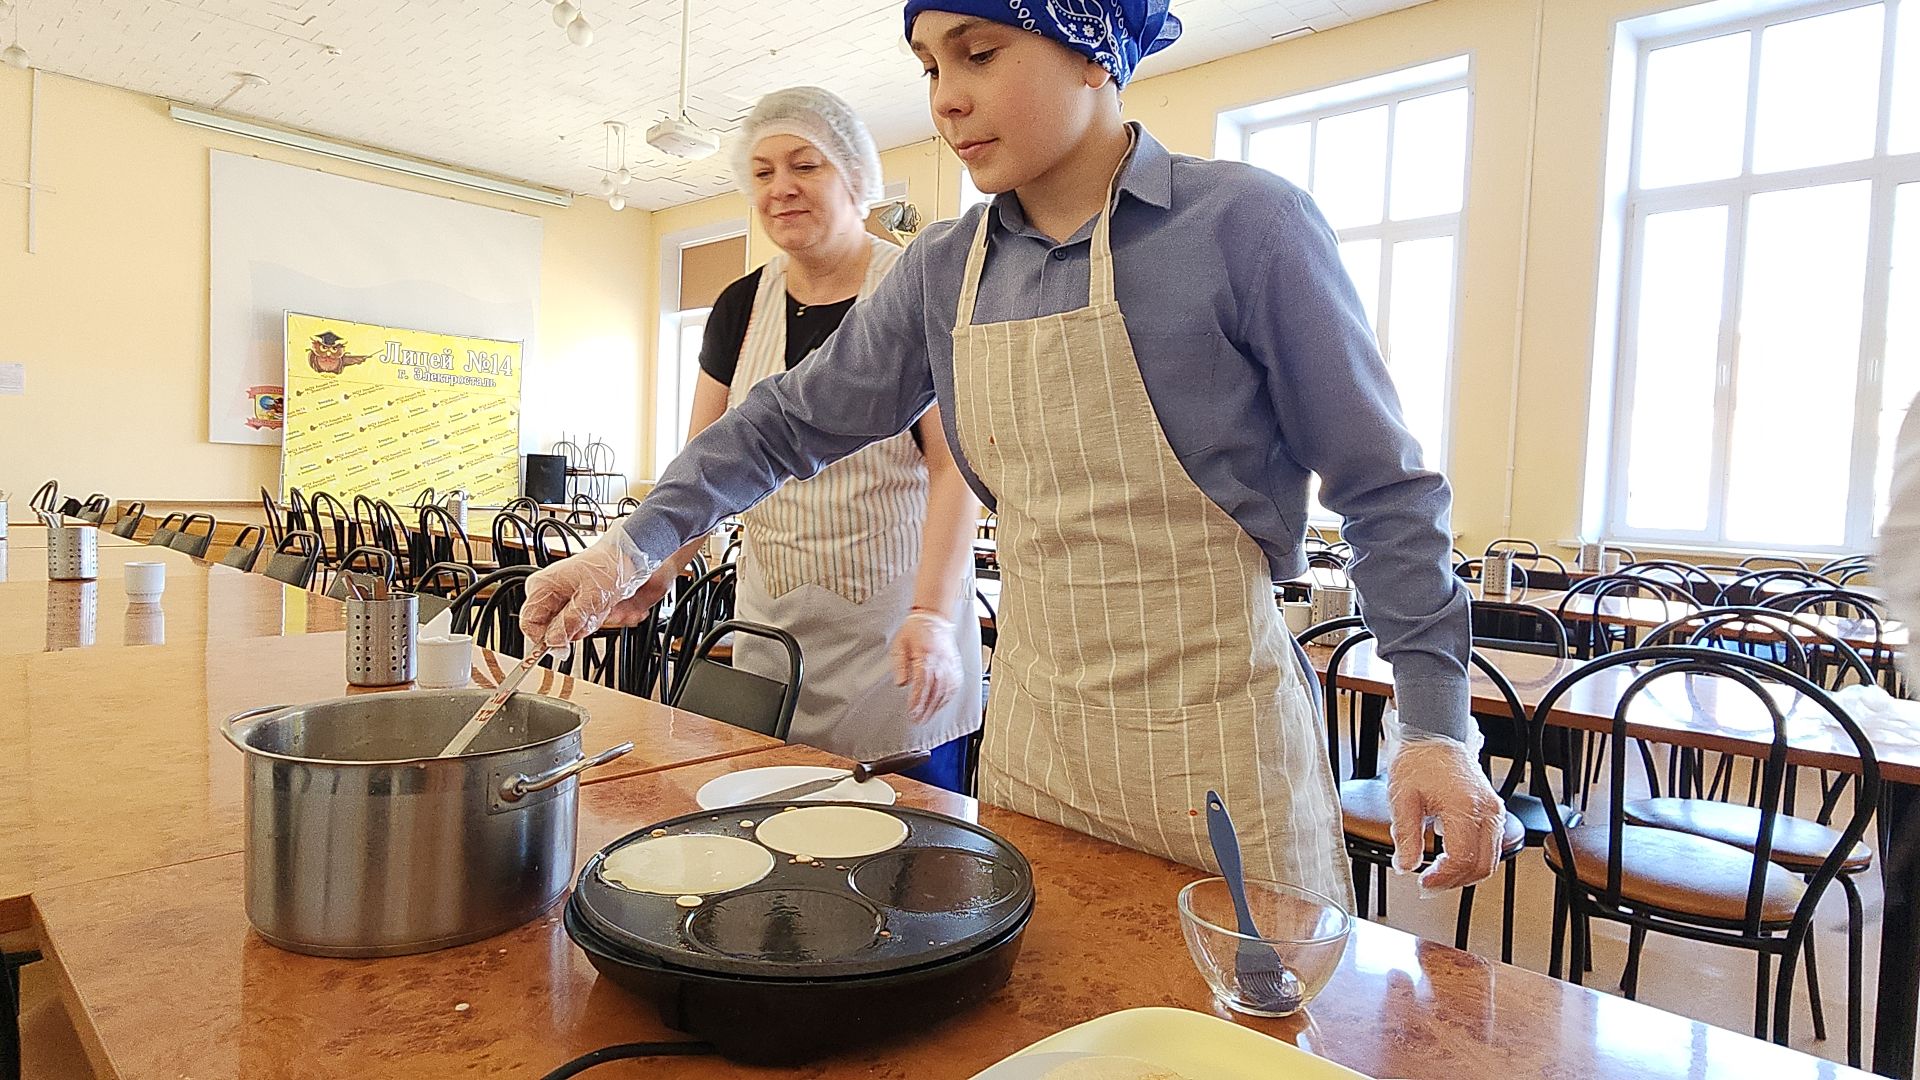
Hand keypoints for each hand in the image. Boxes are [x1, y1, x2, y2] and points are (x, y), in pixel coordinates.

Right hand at [519, 528, 656, 648]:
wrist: (626, 557)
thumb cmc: (607, 568)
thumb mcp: (589, 600)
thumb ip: (568, 624)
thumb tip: (553, 642)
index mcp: (541, 586)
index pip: (529, 623)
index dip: (544, 639)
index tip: (560, 648)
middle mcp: (547, 591)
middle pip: (550, 627)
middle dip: (572, 628)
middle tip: (590, 614)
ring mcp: (560, 597)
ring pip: (566, 627)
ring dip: (585, 623)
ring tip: (598, 606)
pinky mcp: (573, 602)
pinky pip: (577, 622)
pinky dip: (590, 619)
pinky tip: (600, 607)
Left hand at [890, 610, 961, 723]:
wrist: (932, 617)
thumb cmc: (915, 630)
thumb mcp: (899, 644)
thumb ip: (900, 664)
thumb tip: (902, 682)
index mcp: (926, 654)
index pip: (923, 682)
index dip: (918, 699)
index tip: (912, 711)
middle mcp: (940, 660)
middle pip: (935, 689)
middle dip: (926, 707)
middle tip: (918, 720)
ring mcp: (950, 663)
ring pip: (946, 689)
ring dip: (937, 706)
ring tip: (928, 717)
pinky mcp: (955, 665)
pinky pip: (954, 684)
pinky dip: (948, 697)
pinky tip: (941, 704)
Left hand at [1385, 737, 1504, 891]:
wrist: (1434, 734)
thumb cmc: (1418, 760)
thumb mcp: (1402, 799)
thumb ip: (1406, 836)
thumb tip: (1405, 866)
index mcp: (1465, 807)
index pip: (1461, 859)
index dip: (1442, 878)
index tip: (1424, 883)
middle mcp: (1487, 810)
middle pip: (1482, 865)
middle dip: (1455, 881)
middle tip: (1430, 885)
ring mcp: (1494, 810)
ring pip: (1490, 858)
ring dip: (1465, 872)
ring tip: (1438, 875)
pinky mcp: (1494, 809)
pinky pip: (1491, 845)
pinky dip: (1474, 858)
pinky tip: (1450, 858)